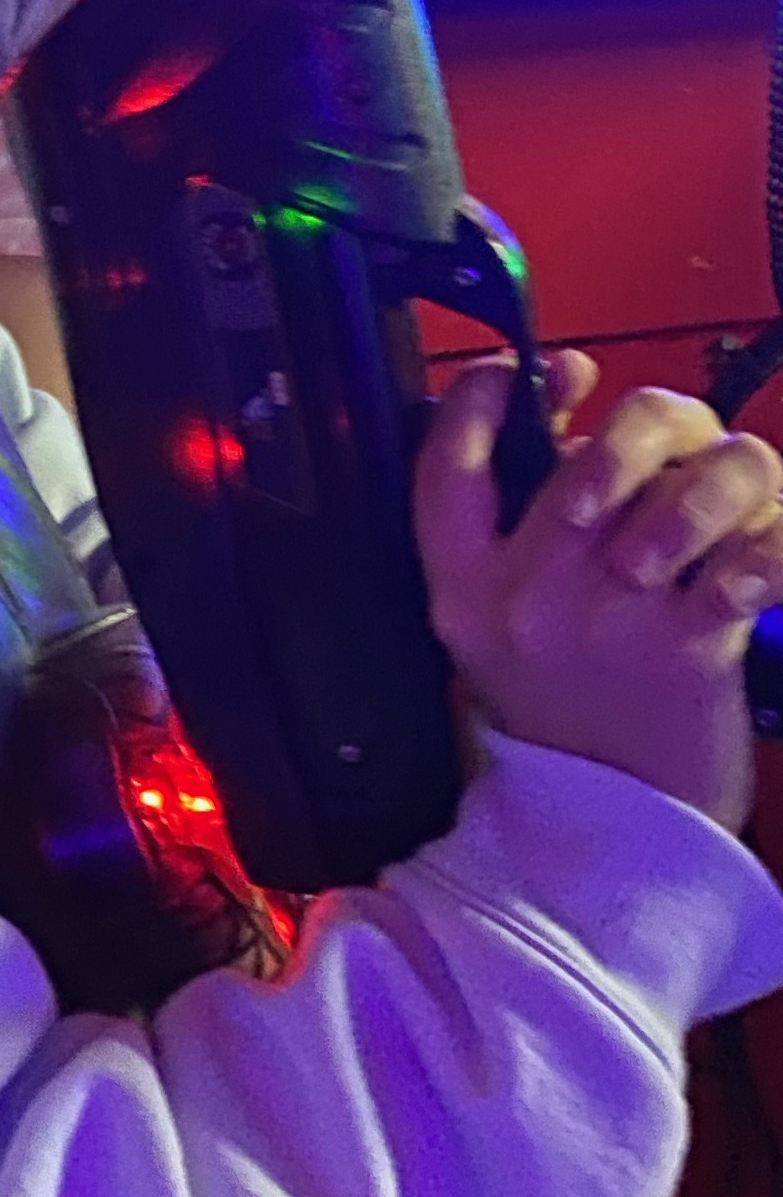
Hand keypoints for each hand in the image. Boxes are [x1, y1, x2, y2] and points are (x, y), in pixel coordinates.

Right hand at [415, 353, 781, 830]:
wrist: (618, 825)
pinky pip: (749, 555)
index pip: (446, 466)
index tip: (522, 372)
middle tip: (667, 448)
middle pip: (589, 460)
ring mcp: (608, 622)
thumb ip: (513, 514)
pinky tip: (761, 557)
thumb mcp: (499, 617)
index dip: (478, 397)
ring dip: (720, 484)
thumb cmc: (566, 704)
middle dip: (646, 436)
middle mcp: (526, 600)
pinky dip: (771, 543)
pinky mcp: (689, 648)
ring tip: (723, 505)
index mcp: (463, 590)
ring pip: (683, 490)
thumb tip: (559, 385)